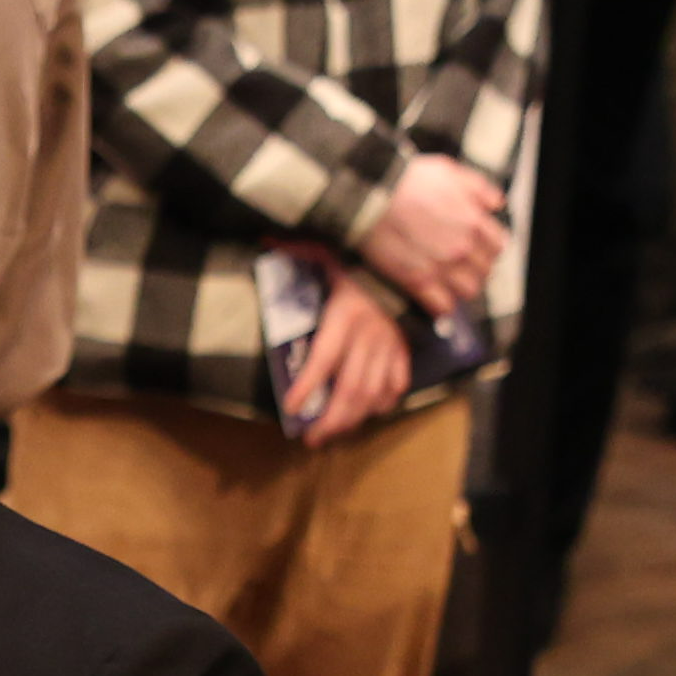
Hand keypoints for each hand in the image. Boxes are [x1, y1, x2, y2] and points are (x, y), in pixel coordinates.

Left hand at [283, 256, 412, 441]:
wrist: (409, 258)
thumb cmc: (359, 259)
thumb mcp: (328, 250)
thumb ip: (297, 249)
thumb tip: (265, 238)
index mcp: (346, 315)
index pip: (324, 358)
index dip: (308, 385)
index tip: (291, 408)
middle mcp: (370, 335)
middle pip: (350, 387)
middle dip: (330, 418)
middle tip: (311, 438)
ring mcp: (390, 343)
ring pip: (373, 391)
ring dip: (353, 418)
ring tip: (333, 433)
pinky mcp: (404, 347)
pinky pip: (398, 382)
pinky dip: (385, 400)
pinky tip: (370, 412)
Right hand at [357, 154, 507, 321]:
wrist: (372, 195)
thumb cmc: (407, 180)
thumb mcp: (450, 171)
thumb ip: (479, 187)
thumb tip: (495, 204)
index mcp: (473, 221)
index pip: (497, 245)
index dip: (489, 248)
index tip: (479, 249)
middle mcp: (462, 247)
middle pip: (485, 270)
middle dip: (477, 268)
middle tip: (464, 266)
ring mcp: (441, 267)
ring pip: (469, 290)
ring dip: (463, 287)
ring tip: (452, 283)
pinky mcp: (418, 281)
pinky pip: (442, 306)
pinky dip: (443, 306)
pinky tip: (436, 299)